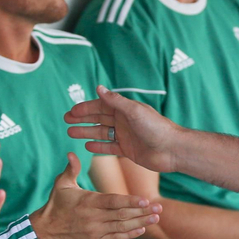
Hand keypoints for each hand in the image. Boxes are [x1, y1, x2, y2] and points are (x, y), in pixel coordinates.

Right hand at [30, 153, 161, 238]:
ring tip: (156, 218)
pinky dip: (130, 234)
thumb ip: (71, 169)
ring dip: (141, 223)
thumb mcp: (61, 184)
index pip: (113, 202)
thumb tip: (71, 153)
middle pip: (122, 215)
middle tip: (159, 207)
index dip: (130, 201)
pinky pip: (117, 238)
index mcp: (88, 202)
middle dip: (142, 212)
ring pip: (122, 228)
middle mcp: (94, 218)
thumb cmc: (57, 203)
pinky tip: (142, 228)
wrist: (47, 230)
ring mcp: (96, 232)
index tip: (145, 199)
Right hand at [65, 88, 182, 173]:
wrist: (172, 149)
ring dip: (86, 132)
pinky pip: (109, 147)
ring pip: (101, 133)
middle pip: (98, 118)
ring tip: (70, 133)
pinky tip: (87, 146)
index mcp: (125, 109)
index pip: (101, 106)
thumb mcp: (134, 111)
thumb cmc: (156, 127)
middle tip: (66, 121)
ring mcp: (126, 136)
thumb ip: (115, 101)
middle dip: (82, 119)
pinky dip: (98, 146)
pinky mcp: (128, 150)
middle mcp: (124, 121)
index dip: (85, 108)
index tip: (71, 111)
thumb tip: (99, 87)